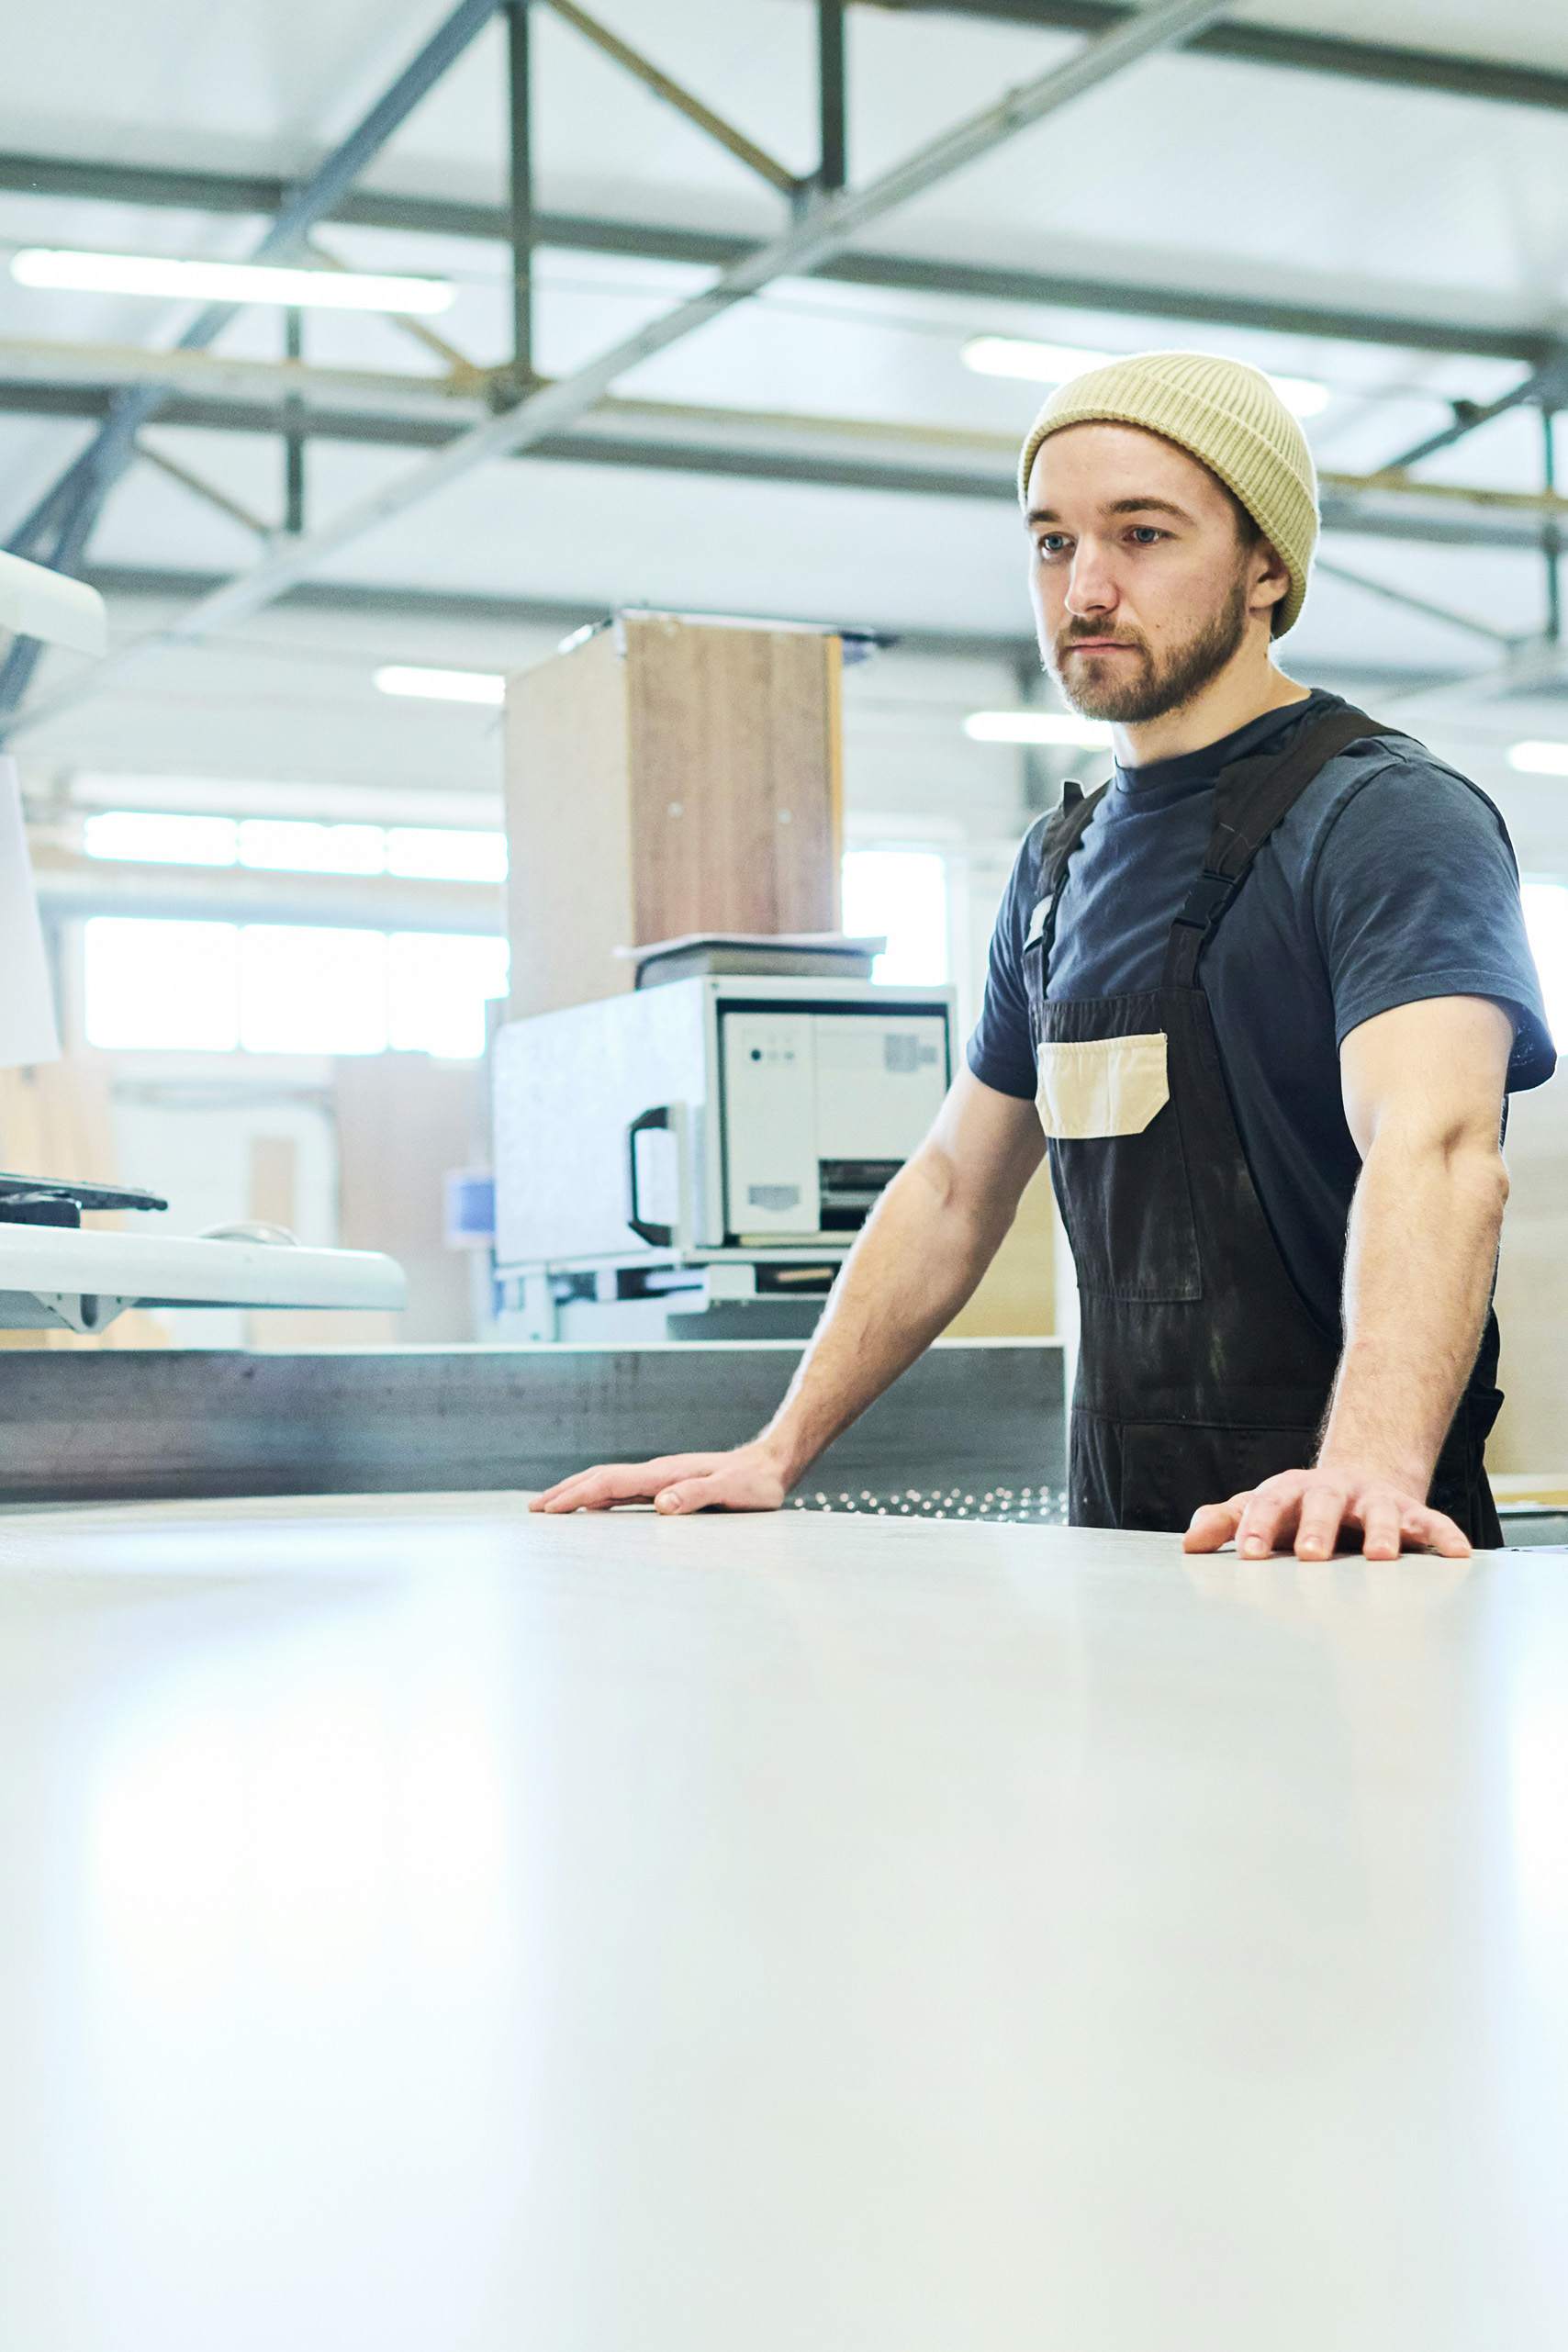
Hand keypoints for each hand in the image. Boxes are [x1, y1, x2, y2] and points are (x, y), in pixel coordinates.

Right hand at [529, 1440, 790, 1516]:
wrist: (772, 1465)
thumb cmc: (755, 1483)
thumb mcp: (731, 1492)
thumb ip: (697, 1496)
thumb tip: (662, 1504)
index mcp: (665, 1475)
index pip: (610, 1483)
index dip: (577, 1496)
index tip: (548, 1509)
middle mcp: (658, 1473)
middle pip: (601, 1478)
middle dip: (565, 1493)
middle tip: (533, 1510)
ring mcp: (661, 1478)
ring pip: (609, 1483)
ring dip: (578, 1493)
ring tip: (551, 1506)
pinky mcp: (669, 1485)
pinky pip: (624, 1491)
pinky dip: (600, 1497)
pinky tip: (593, 1507)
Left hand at [1182, 1461, 1469, 1561]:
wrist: (1359, 1479)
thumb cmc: (1300, 1508)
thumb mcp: (1261, 1509)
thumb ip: (1225, 1522)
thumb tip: (1187, 1542)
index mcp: (1292, 1491)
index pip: (1269, 1504)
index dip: (1257, 1526)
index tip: (1248, 1553)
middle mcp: (1334, 1492)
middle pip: (1325, 1503)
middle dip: (1318, 1528)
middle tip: (1312, 1556)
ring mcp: (1375, 1501)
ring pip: (1381, 1512)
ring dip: (1383, 1533)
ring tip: (1381, 1558)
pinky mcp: (1411, 1514)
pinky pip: (1431, 1523)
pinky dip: (1444, 1536)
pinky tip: (1457, 1553)